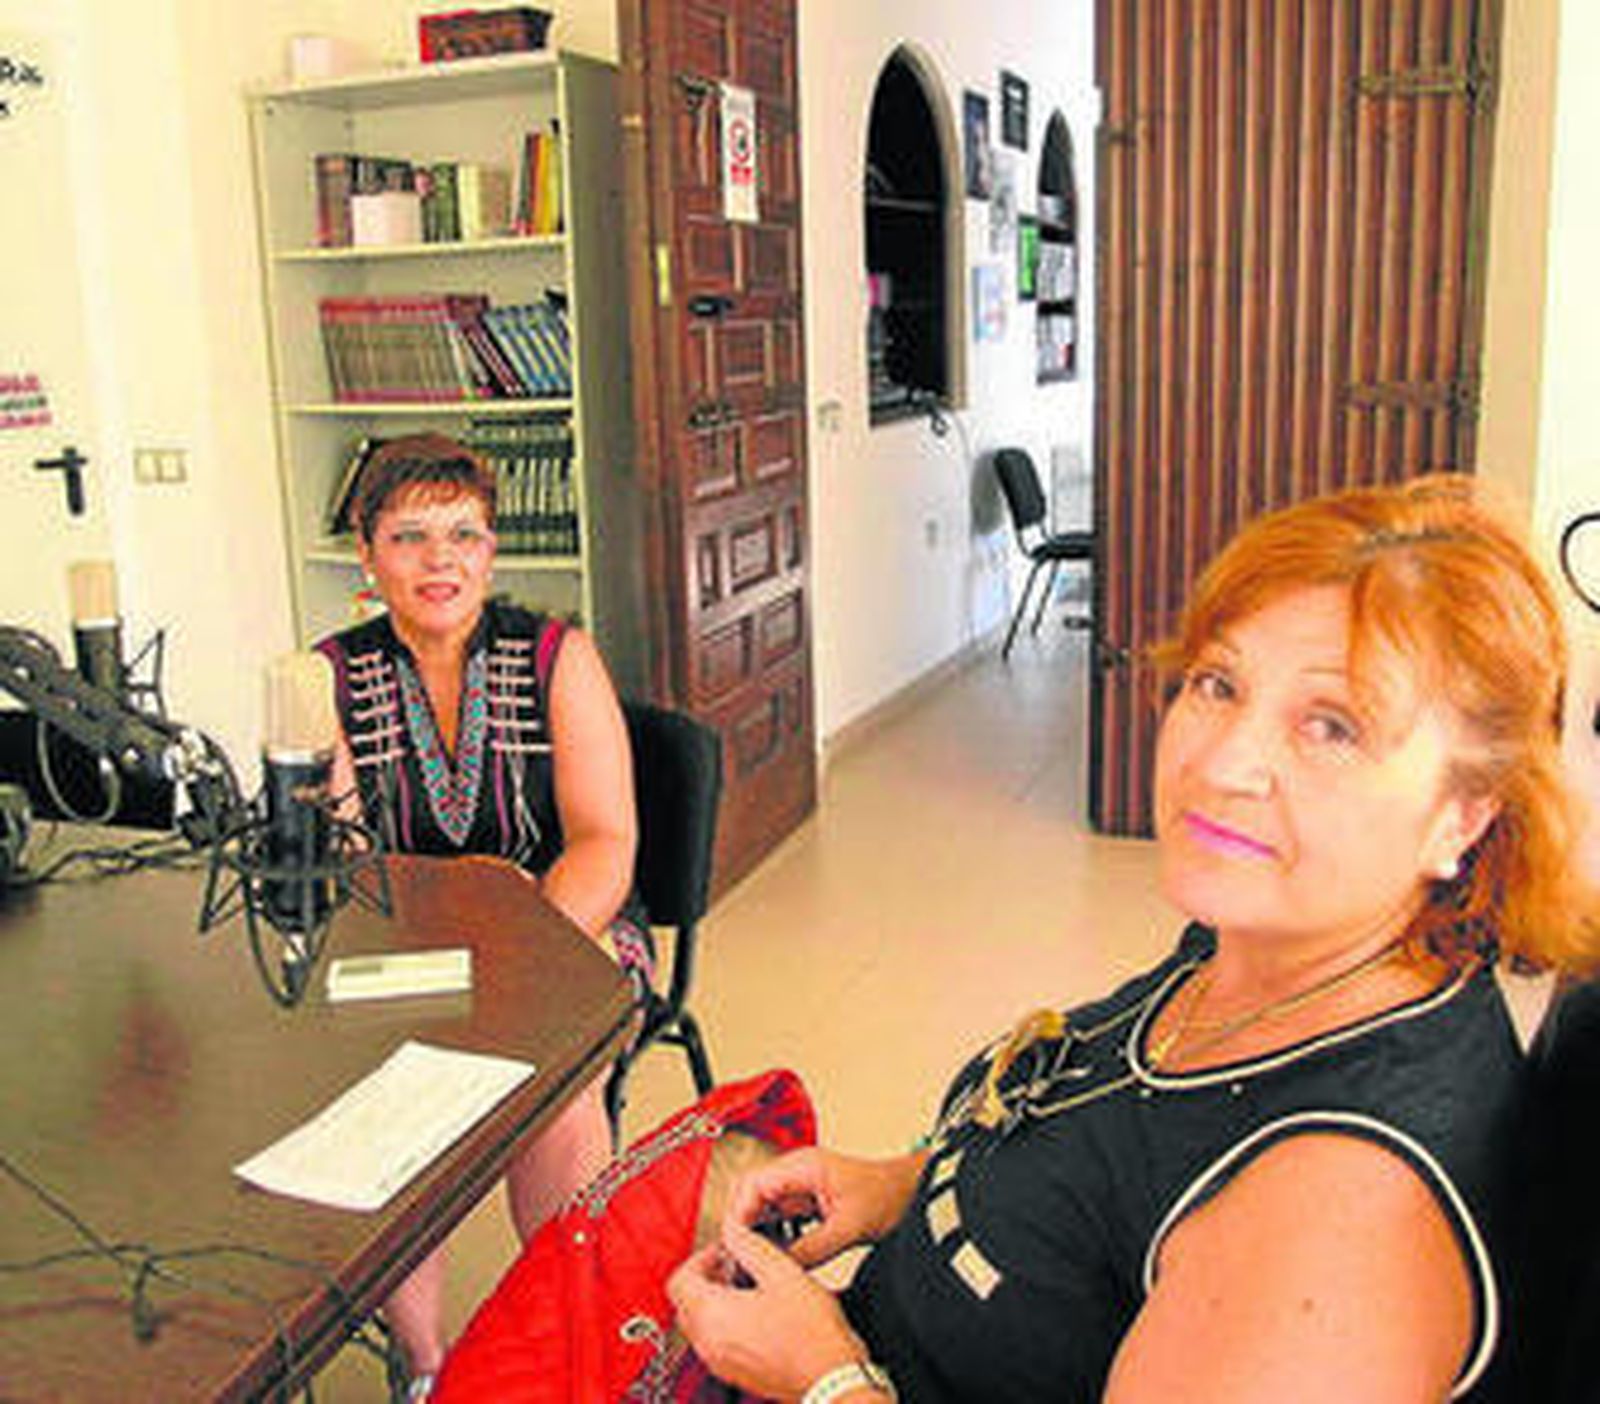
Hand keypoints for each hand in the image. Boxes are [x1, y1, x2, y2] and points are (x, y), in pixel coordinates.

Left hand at [669, 1220, 865, 1398]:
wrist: (830, 1377)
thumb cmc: (811, 1333)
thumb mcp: (782, 1271)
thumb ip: (749, 1245)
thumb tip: (733, 1231)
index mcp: (712, 1315)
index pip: (680, 1279)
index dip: (700, 1257)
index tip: (723, 1251)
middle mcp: (708, 1343)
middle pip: (685, 1303)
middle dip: (706, 1278)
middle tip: (732, 1265)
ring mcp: (720, 1363)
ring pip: (699, 1324)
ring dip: (715, 1301)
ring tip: (748, 1286)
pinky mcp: (736, 1373)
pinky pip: (716, 1343)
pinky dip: (725, 1324)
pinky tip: (757, 1312)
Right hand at [724, 1147, 926, 1269]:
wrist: (912, 1194)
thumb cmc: (889, 1196)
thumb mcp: (850, 1227)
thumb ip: (812, 1248)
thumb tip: (779, 1268)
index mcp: (803, 1166)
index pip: (752, 1184)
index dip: (739, 1214)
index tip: (736, 1244)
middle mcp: (796, 1172)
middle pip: (750, 1195)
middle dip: (742, 1225)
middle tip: (740, 1258)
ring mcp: (801, 1187)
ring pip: (762, 1208)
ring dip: (756, 1234)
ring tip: (754, 1262)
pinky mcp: (807, 1203)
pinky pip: (778, 1219)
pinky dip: (773, 1238)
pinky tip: (777, 1258)